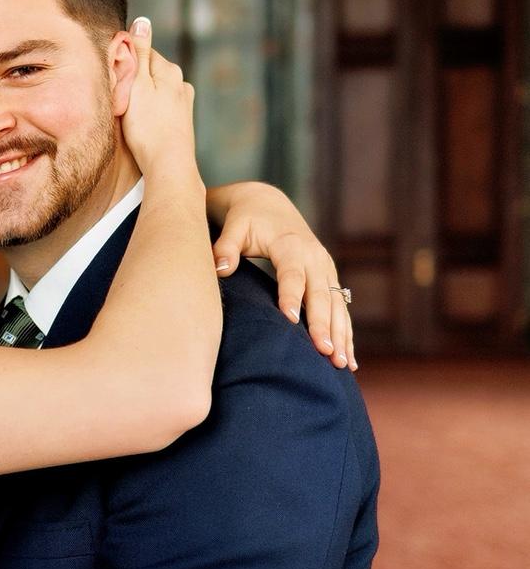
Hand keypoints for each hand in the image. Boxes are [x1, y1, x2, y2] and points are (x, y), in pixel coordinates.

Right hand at [118, 17, 197, 179]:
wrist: (168, 165)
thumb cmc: (148, 127)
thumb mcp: (137, 85)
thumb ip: (139, 53)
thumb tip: (143, 21)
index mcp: (169, 70)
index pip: (142, 52)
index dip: (124, 62)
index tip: (113, 77)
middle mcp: (181, 83)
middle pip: (149, 72)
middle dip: (134, 80)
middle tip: (118, 98)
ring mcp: (183, 103)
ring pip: (155, 91)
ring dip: (141, 97)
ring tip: (129, 115)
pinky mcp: (182, 122)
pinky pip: (160, 109)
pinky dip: (150, 113)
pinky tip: (142, 126)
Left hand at [212, 183, 356, 370]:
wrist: (268, 204)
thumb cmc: (245, 219)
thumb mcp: (233, 227)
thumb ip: (225, 247)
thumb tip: (220, 268)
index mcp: (291, 244)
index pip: (291, 273)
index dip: (291, 295)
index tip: (290, 320)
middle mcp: (315, 257)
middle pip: (320, 294)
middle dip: (323, 324)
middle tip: (325, 352)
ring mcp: (325, 269)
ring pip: (337, 306)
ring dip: (340, 335)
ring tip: (341, 364)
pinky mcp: (329, 279)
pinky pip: (340, 310)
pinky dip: (345, 334)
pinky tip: (349, 361)